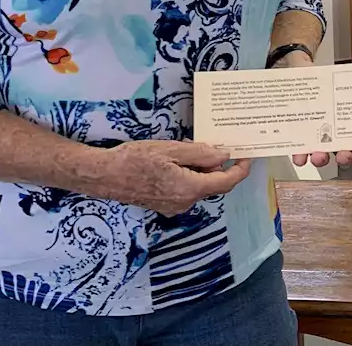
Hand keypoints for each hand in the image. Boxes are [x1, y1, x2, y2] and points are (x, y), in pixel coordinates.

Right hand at [86, 140, 250, 214]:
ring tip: (189, 149)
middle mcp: (185, 203)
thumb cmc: (135, 159)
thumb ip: (200, 154)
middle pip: (212, 185)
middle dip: (218, 166)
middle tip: (218, 145)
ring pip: (198, 187)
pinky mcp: (164, 205)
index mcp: (189, 188)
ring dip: (201, 170)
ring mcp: (173, 207)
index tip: (247, 157)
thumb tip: (223, 156)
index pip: (225, 182)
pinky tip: (178, 161)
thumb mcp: (170, 149)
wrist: (104, 176)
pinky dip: (189, 176)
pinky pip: (185, 190)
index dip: (239, 170)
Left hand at [276, 51, 351, 171]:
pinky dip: (300, 155)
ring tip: (318, 157)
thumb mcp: (337, 76)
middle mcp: (334, 132)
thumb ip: (348, 79)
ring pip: (322, 153)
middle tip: (343, 157)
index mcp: (348, 119)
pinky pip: (299, 149)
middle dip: (344, 157)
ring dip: (321, 158)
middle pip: (343, 152)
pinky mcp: (298, 134)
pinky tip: (299, 156)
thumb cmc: (321, 76)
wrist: (297, 69)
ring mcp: (316, 134)